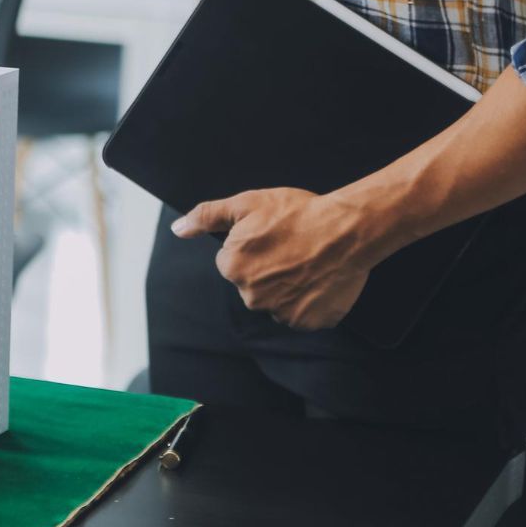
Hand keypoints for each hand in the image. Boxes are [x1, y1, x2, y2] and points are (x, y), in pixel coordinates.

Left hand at [170, 188, 392, 330]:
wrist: (348, 229)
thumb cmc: (297, 213)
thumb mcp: (246, 204)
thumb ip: (206, 216)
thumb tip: (177, 229)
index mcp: (232, 268)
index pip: (232, 261)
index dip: (252, 247)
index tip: (272, 236)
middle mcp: (252, 296)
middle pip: (252, 284)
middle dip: (267, 269)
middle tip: (291, 248)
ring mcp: (281, 312)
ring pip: (275, 300)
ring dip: (287, 287)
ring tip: (307, 262)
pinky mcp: (308, 322)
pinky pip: (300, 314)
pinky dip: (308, 301)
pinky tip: (318, 279)